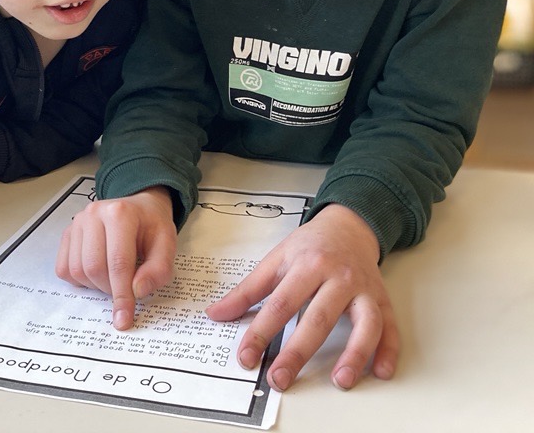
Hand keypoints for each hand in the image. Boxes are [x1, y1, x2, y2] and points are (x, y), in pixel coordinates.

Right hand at [55, 187, 176, 329]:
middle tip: (125, 289)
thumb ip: (158, 269)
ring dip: (95, 285)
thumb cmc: (152, 226)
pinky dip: (80, 280)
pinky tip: (97, 273)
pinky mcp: (68, 233)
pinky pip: (64, 269)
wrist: (140, 208)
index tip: (124, 319)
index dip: (122, 295)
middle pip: (94, 268)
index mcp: (120, 213)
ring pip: (77, 270)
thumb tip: (137, 291)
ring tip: (113, 278)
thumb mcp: (167, 244)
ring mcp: (77, 222)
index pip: (118, 263)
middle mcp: (94, 214)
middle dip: (110, 289)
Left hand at [206, 204, 398, 390]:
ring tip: (340, 381)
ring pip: (364, 323)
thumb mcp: (276, 259)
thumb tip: (215, 313)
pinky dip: (389, 351)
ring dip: (355, 354)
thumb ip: (247, 289)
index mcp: (308, 264)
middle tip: (279, 379)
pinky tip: (381, 372)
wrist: (348, 225)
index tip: (246, 357)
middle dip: (298, 352)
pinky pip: (390, 327)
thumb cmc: (310, 245)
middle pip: (318, 317)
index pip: (281, 303)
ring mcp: (364, 289)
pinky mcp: (382, 299)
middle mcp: (338, 276)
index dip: (261, 332)